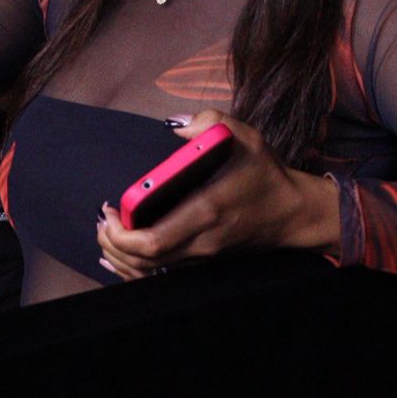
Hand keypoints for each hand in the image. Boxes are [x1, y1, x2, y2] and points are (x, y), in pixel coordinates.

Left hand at [96, 111, 340, 278]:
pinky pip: (162, 274)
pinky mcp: (204, 260)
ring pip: (150, 272)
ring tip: (106, 232)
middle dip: (112, 243)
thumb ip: (208, 123)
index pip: (152, 240)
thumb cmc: (265, 173)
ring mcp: (203, 256)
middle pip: (143, 260)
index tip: (109, 209)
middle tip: (101, 220)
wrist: (294, 212)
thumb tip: (175, 126)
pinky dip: (136, 267)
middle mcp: (201, 240)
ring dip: (120, 256)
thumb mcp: (244, 136)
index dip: (121, 232)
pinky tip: (119, 255)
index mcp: (205, 210)